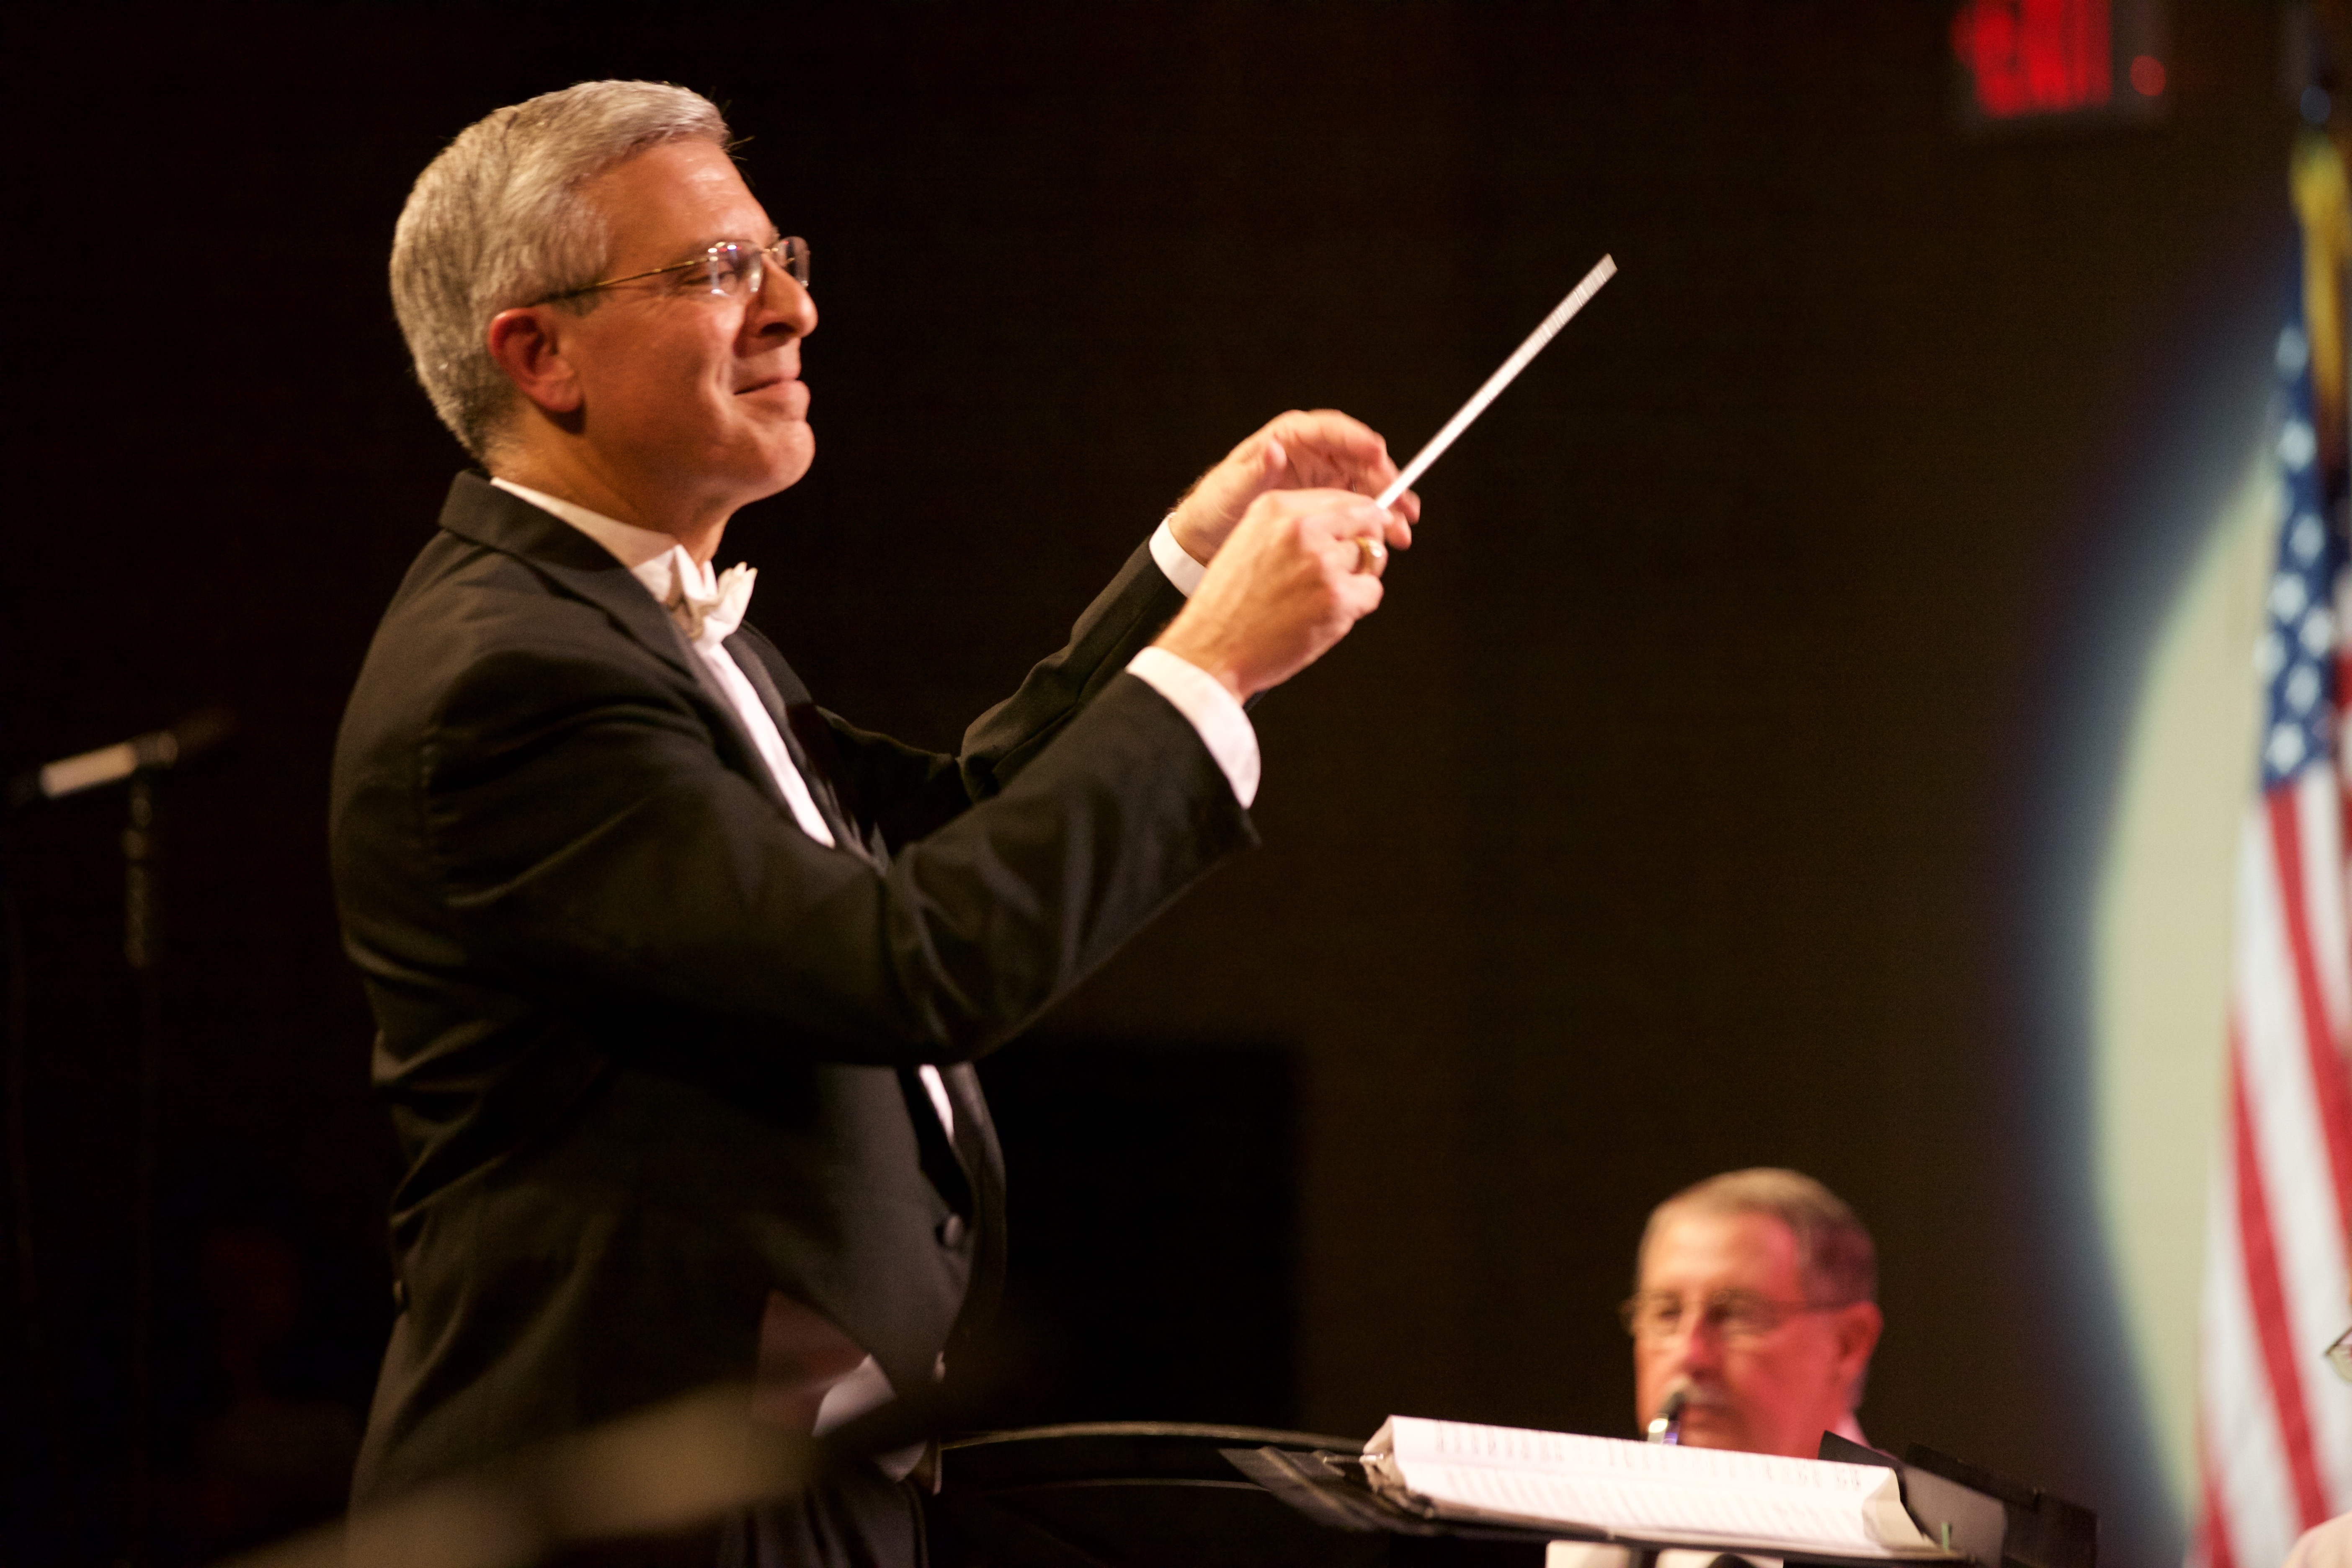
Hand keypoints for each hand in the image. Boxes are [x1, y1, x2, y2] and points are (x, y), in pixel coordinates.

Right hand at [1152, 488, 1393, 701]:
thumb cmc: (1229, 603)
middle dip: (1368, 541)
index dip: (1363, 514)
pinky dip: (1357, 605)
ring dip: (1357, 577)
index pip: (1342, 498)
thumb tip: (1344, 520)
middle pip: (1366, 522)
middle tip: (1351, 565)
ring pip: (1371, 558)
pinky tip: (1325, 614)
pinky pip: (1371, 592)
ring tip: (1322, 596)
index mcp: (1277, 508)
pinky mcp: (1337, 598)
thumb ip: (1293, 524)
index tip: (1370, 525)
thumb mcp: (1250, 541)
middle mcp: (1302, 529)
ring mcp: (1322, 563)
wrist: (1213, 648)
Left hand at [1166, 410, 1419, 567]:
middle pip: (1359, 458)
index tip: (1378, 454)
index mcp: (1289, 437)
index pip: (1331, 430)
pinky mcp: (1326, 500)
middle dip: (1385, 479)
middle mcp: (1312, 452)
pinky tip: (1389, 536)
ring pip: (1366, 482)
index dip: (1358, 440)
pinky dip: (1375, 519)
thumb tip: (1274, 449)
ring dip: (1388, 503)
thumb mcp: (1231, 488)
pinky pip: (1359, 504)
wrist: (1209, 535)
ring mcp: (1322, 476)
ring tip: (1403, 529)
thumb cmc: (1216, 505)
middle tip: (1402, 503)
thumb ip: (1255, 469)